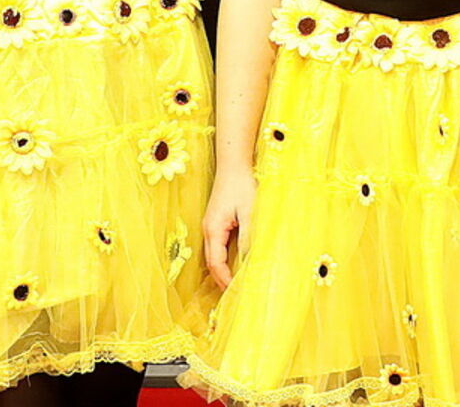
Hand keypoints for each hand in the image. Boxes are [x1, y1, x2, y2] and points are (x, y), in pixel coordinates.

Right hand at [201, 167, 255, 288]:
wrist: (234, 164)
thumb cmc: (242, 186)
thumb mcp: (249, 212)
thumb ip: (248, 237)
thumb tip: (250, 261)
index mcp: (213, 229)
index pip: (216, 263)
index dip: (225, 280)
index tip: (237, 293)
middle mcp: (209, 230)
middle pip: (212, 262)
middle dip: (222, 280)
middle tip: (237, 295)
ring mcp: (212, 225)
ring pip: (215, 255)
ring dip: (224, 271)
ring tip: (237, 285)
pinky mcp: (218, 221)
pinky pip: (219, 247)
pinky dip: (226, 260)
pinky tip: (237, 264)